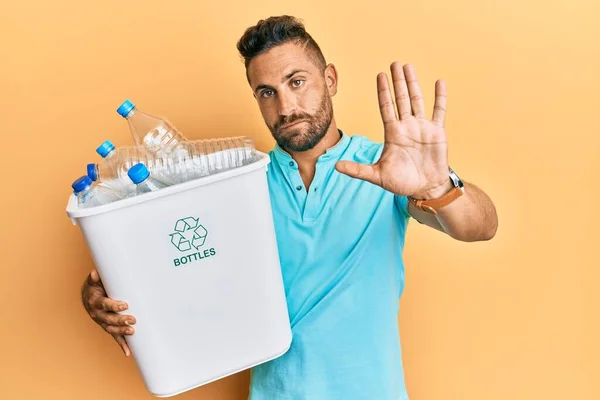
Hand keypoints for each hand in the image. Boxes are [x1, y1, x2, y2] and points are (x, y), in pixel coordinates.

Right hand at [81, 269, 135, 355]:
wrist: (88, 296)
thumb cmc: (95, 286)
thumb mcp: (94, 281)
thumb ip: (95, 278)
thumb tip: (95, 273)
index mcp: (95, 302)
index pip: (105, 305)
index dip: (114, 306)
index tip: (125, 305)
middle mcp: (97, 314)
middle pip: (109, 319)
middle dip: (121, 321)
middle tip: (133, 320)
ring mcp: (102, 322)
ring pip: (111, 329)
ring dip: (121, 333)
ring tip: (132, 332)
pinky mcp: (107, 327)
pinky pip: (114, 337)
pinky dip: (121, 345)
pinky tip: (128, 352)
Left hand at [336, 62, 451, 199]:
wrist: (425, 189)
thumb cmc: (401, 182)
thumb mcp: (377, 176)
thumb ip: (357, 170)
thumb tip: (336, 166)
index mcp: (393, 133)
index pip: (386, 107)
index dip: (383, 91)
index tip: (380, 75)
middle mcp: (407, 126)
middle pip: (401, 99)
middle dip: (397, 81)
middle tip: (394, 63)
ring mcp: (422, 127)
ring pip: (418, 100)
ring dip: (414, 83)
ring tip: (409, 67)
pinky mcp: (438, 132)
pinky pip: (439, 111)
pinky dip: (440, 97)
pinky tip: (439, 82)